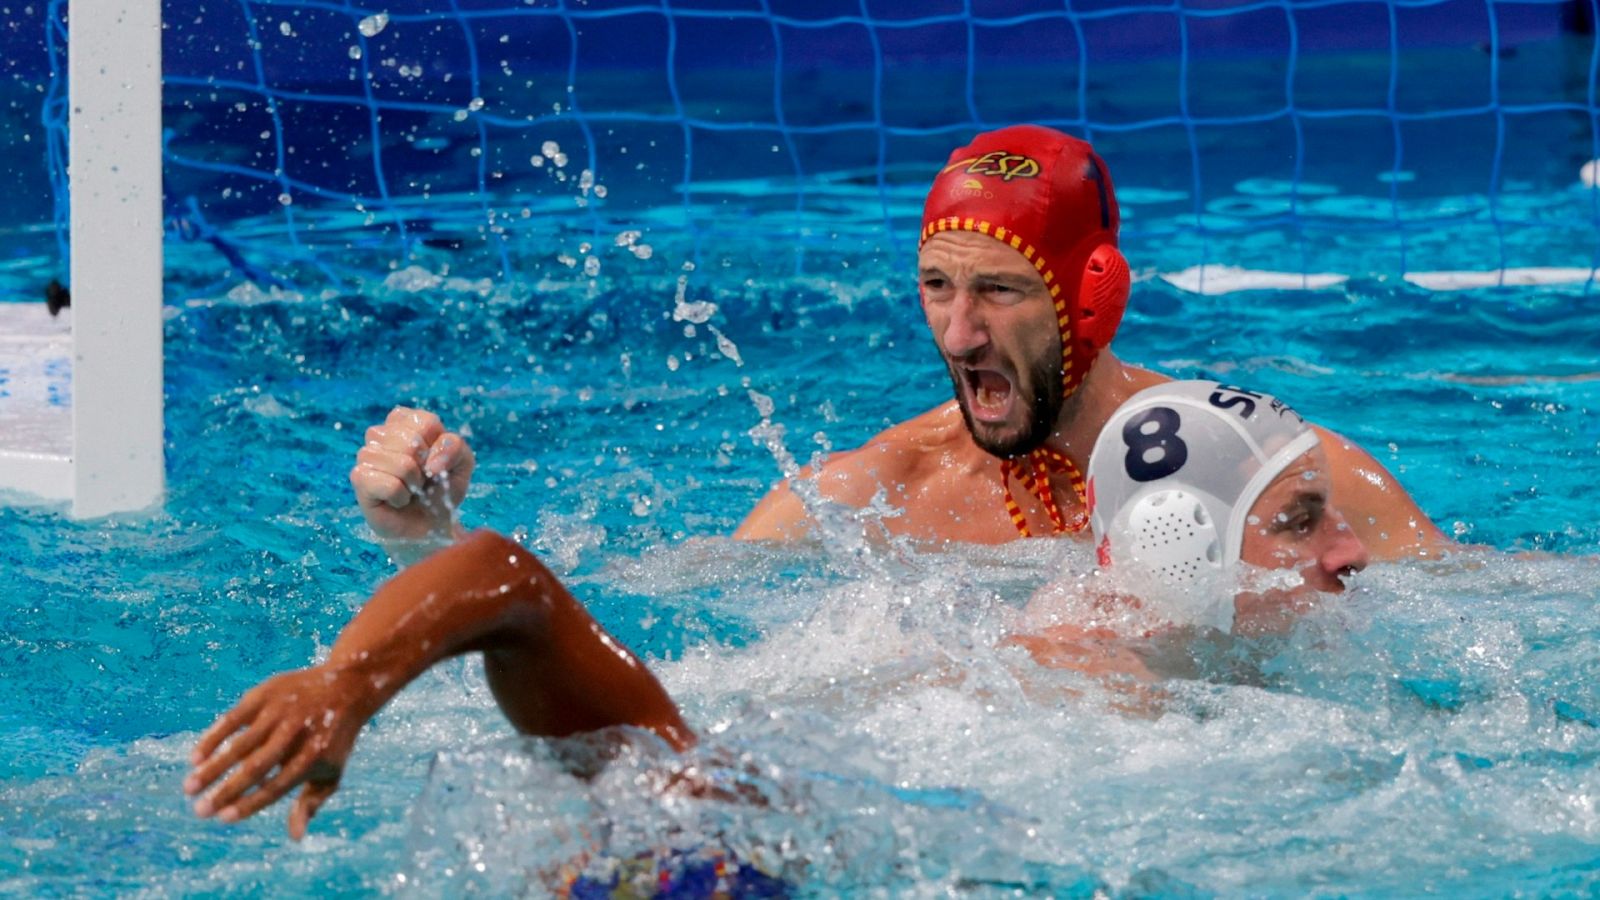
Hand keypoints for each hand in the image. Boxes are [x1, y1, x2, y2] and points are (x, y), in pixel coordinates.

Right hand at [185, 666, 372, 839]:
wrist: (346, 687)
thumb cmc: (332, 739)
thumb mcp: (331, 772)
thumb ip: (310, 803)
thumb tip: (295, 837)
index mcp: (313, 756)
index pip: (277, 786)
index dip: (250, 803)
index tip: (223, 819)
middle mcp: (295, 734)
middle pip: (256, 767)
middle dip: (225, 791)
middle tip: (198, 811)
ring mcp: (279, 712)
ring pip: (240, 744)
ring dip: (211, 768)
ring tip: (189, 789)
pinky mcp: (265, 694)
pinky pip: (233, 719)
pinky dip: (212, 738)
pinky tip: (194, 759)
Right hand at [350, 406, 475, 542]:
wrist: (428, 523)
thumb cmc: (440, 489)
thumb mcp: (462, 463)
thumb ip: (455, 447)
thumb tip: (431, 462)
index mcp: (405, 421)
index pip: (427, 423)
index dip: (438, 448)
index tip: (435, 462)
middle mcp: (381, 433)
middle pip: (412, 442)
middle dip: (425, 468)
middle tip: (421, 479)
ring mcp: (366, 454)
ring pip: (402, 463)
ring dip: (414, 484)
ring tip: (409, 489)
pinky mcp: (359, 478)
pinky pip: (390, 484)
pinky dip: (401, 497)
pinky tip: (397, 500)